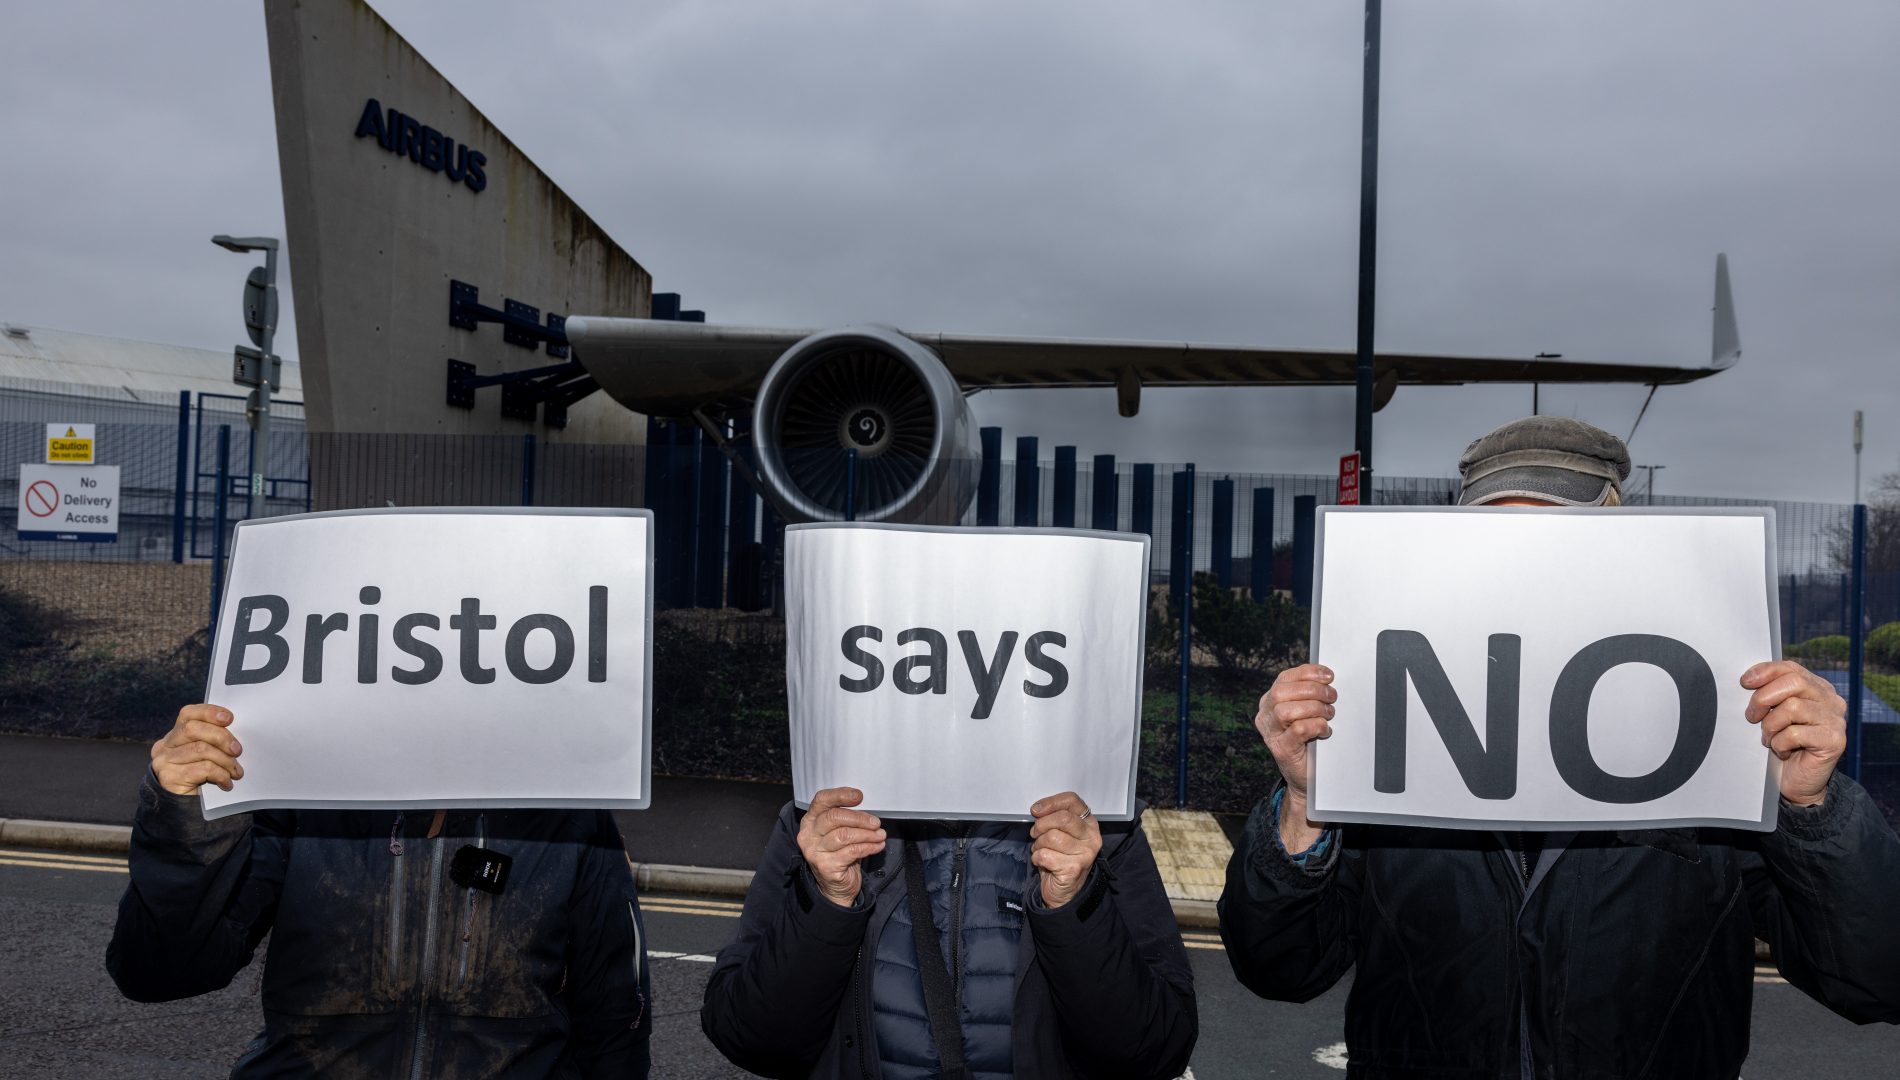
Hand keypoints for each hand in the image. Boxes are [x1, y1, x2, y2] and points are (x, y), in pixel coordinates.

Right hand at [150, 704, 243, 795]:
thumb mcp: (206, 755)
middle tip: (238, 750)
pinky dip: (221, 774)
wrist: (184, 809)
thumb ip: (212, 740)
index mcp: (175, 735)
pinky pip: (203, 769)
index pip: (188, 714)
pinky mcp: (169, 778)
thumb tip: (235, 730)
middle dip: (221, 737)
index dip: (209, 712)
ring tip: (236, 771)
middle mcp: (165, 746)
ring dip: (225, 760)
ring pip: (201, 749)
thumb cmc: (201, 778)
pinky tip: (227, 783)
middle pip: (193, 729)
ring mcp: (164, 761)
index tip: (230, 718)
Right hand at [796, 787, 885, 907]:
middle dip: (859, 818)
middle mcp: (809, 835)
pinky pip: (852, 851)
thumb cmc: (840, 854)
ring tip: (880, 835)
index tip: (859, 796)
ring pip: (844, 835)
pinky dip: (868, 847)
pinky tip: (877, 846)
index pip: (821, 800)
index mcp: (810, 821)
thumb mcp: (839, 832)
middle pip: (833, 817)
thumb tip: (869, 811)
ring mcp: (815, 852)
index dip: (840, 795)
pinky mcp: (826, 867)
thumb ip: (847, 819)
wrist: (836, 887)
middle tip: (876, 823)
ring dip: (867, 834)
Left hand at [1029, 792, 1102, 908]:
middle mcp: (1092, 837)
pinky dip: (1037, 858)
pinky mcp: (1074, 869)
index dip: (1051, 802)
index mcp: (1089, 824)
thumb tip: (1037, 810)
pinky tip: (1042, 862)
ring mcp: (1085, 854)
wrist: (1064, 892)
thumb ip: (1054, 818)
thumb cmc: (1060, 858)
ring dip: (1038, 844)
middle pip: (1062, 818)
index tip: (1036, 810)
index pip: (1072, 801)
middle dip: (1041, 825)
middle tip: (1035, 833)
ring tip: (1040, 850)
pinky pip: (1045, 855)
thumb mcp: (1061, 834)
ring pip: (1051, 837)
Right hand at [1256, 664, 1335, 852]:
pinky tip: (1325, 731)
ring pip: (1286, 710)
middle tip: (1332, 697)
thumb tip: (1328, 680)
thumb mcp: (1306, 713)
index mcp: (1270, 701)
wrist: (1307, 777)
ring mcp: (1271, 734)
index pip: (1285, 678)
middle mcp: (1265, 716)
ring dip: (1314, 708)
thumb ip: (1309, 696)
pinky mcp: (1281, 750)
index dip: (1307, 673)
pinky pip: (1298, 730)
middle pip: (1282, 692)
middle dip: (1312, 690)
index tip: (1328, 675)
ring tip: (1329, 715)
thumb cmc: (1309, 741)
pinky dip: (1316, 726)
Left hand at [1743, 661, 1845, 806]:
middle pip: (1793, 683)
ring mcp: (1836, 720)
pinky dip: (1780, 744)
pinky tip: (1782, 751)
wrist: (1797, 781)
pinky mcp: (1834, 741)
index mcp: (1817, 689)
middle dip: (1763, 698)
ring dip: (1771, 726)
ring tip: (1770, 739)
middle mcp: (1831, 701)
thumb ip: (1770, 694)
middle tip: (1752, 717)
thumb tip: (1748, 680)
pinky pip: (1795, 734)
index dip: (1765, 672)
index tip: (1744, 682)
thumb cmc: (1783, 745)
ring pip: (1792, 708)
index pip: (1790, 669)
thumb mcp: (1774, 714)